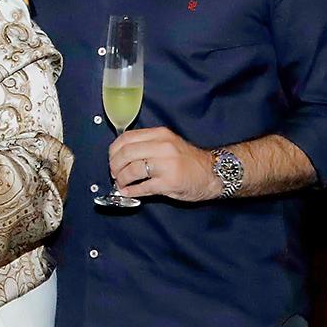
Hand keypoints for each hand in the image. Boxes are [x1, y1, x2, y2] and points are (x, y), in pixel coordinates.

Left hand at [108, 127, 222, 201]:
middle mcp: (163, 147)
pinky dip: (131, 191)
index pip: (126, 138)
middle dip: (115, 166)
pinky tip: (128, 192)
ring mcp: (166, 164)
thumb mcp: (168, 143)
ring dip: (122, 179)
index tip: (112, 159)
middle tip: (114, 174)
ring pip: (132, 170)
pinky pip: (143, 187)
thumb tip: (120, 156)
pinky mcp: (169, 182)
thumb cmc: (188, 160)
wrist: (214, 173)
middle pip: (126, 154)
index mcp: (160, 135)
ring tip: (121, 183)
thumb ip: (147, 146)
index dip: (114, 151)